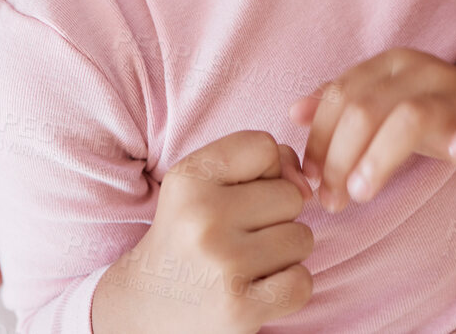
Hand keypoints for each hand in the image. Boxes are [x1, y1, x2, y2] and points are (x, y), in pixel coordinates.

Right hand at [93, 131, 313, 333]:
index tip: (237, 196)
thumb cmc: (189, 234)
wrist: (148, 305)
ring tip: (245, 262)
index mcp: (189, 178)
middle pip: (290, 195)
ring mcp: (223, 264)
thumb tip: (308, 185)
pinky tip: (256, 289)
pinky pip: (302, 282)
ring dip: (283, 253)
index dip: (264, 172)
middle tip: (238, 235)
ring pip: (302, 238)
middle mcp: (202, 217)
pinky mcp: (240, 309)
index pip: (264, 147)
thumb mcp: (206, 183)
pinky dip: (288, 287)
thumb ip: (262, 162)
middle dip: (276, 216)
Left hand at [290, 49, 455, 212]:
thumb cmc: (438, 117)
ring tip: (362, 193)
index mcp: (388, 66)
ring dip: (378, 158)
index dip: (318, 143)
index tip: (311, 183)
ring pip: (408, 116)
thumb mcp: (384, 109)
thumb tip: (294, 111)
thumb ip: (341, 108)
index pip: (338, 98)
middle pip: (363, 109)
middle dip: (339, 159)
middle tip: (332, 200)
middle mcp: (420, 70)